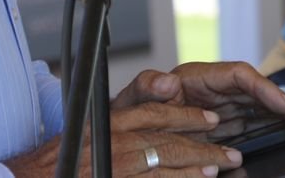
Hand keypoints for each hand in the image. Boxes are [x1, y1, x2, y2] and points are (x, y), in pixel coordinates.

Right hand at [4, 101, 238, 176]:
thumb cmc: (54, 161)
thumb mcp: (86, 131)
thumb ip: (118, 125)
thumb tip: (153, 114)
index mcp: (109, 124)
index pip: (155, 114)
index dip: (186, 116)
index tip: (210, 120)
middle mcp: (114, 145)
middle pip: (168, 142)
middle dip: (203, 147)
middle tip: (229, 152)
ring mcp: (117, 169)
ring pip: (165, 168)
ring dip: (195, 170)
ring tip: (219, 170)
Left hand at [115, 62, 284, 142]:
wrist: (122, 136)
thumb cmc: (127, 112)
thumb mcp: (132, 99)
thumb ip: (147, 87)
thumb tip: (167, 80)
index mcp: (198, 77)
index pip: (240, 77)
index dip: (264, 89)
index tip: (283, 105)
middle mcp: (215, 90)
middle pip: (260, 92)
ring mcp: (222, 108)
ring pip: (263, 109)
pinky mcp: (223, 126)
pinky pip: (255, 125)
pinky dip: (276, 128)